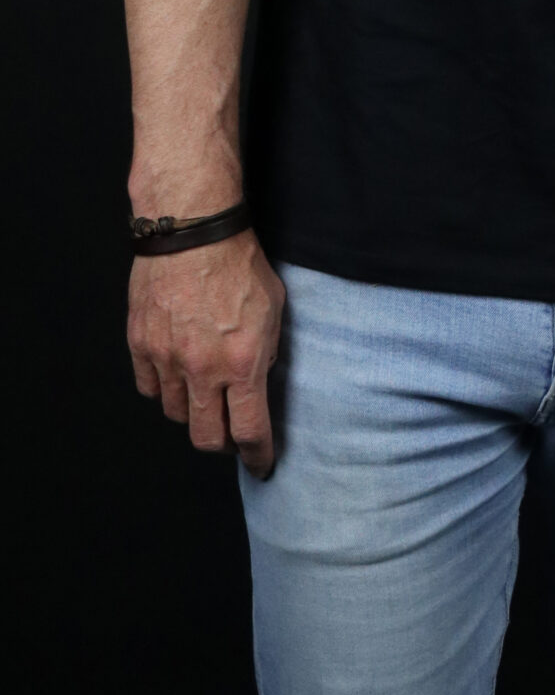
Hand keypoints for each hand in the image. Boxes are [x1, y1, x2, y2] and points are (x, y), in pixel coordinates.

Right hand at [128, 230, 285, 477]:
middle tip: (231, 433)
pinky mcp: (140, 345)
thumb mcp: (273, 310)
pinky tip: (177, 375)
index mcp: (241, 363)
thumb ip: (266, 352)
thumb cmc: (240, 264)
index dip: (257, 455)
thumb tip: (258, 381)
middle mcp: (201, 369)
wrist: (192, 231)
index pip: (248, 431)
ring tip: (205, 395)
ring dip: (193, 412)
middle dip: (222, 443)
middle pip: (206, 437)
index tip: (261, 464)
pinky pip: (150, 388)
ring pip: (176, 414)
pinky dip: (164, 389)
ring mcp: (166, 359)